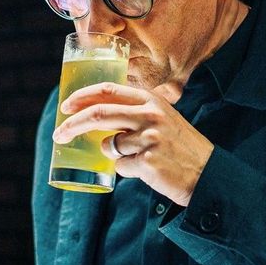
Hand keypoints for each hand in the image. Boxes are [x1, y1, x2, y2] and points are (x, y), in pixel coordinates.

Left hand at [52, 81, 214, 206]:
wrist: (206, 174)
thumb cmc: (177, 147)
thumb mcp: (160, 119)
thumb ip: (133, 112)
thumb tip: (93, 116)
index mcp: (151, 100)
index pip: (108, 90)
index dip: (82, 97)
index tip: (65, 107)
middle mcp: (151, 114)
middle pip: (99, 114)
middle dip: (72, 124)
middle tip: (59, 134)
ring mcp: (150, 138)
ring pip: (109, 145)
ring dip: (113, 154)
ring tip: (137, 157)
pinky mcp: (148, 161)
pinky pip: (120, 166)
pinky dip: (126, 169)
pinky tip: (147, 169)